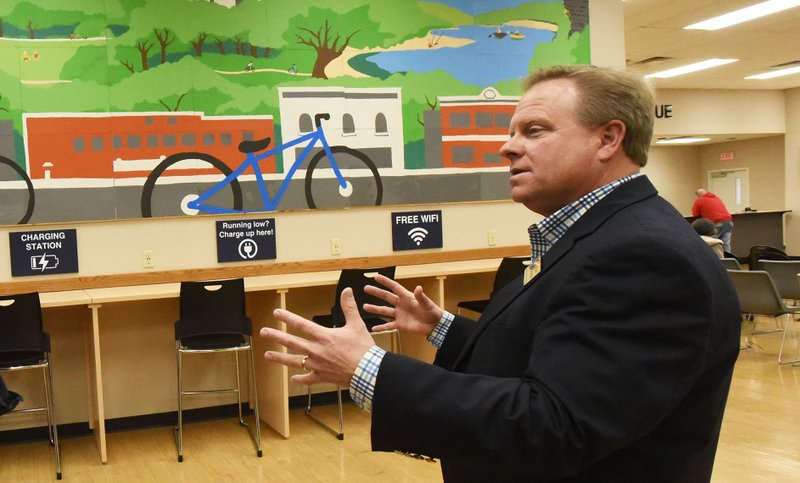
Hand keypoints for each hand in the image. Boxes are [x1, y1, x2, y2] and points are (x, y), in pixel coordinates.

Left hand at [260, 288, 374, 386]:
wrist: (368, 371)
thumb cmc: (363, 349)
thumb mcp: (357, 325)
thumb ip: (349, 307)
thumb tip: (347, 291)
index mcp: (324, 336)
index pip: (301, 324)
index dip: (287, 318)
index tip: (276, 313)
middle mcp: (316, 350)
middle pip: (292, 342)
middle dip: (276, 336)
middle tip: (263, 332)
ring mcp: (317, 365)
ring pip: (294, 361)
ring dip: (279, 358)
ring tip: (267, 355)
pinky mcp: (322, 376)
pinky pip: (307, 379)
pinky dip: (300, 379)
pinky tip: (293, 379)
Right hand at [363, 274, 442, 337]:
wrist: (434, 326)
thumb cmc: (433, 312)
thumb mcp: (427, 304)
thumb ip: (421, 297)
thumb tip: (419, 287)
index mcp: (407, 297)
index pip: (394, 287)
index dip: (385, 282)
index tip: (376, 277)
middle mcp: (401, 304)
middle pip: (386, 297)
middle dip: (376, 292)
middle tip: (366, 288)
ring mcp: (400, 314)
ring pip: (385, 311)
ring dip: (375, 309)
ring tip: (364, 307)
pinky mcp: (400, 324)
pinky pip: (389, 326)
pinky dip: (381, 327)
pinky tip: (373, 328)